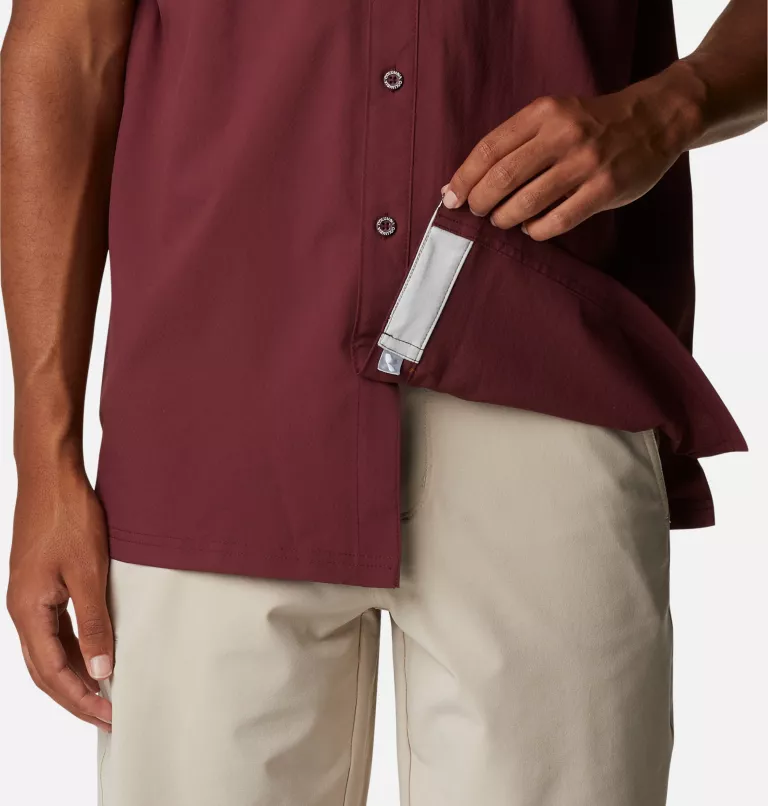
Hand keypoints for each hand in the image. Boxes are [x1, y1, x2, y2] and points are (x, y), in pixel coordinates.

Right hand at [7, 469, 112, 729]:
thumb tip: (102, 668)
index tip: (110, 715)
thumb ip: (94, 622)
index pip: (53, 672)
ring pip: (48, 650)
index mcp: (28, 611)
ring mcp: (29, 596)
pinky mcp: (40, 583)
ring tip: (105, 692)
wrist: (51, 476)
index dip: (81, 698)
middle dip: (76, 695)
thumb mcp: (88, 572)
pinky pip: (54, 627)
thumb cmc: (67, 517)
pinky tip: (94, 650)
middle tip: (109, 715)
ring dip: (75, 673)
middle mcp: (23, 609)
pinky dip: (74, 646)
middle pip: (45, 669)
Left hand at [442, 63, 704, 240]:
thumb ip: (516, 142)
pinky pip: (557, 221)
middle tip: (477, 212)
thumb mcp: (554, 116)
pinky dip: (535, 230)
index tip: (451, 198)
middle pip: (503, 176)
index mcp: (544, 112)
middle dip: (480, 201)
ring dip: (505, 218)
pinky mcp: (605, 189)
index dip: (464, 177)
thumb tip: (465, 183)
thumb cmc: (592, 124)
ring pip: (527, 202)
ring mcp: (586, 163)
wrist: (655, 120)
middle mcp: (564, 135)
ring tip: (502, 220)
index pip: (490, 148)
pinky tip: (531, 229)